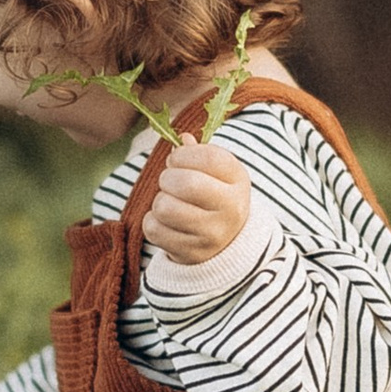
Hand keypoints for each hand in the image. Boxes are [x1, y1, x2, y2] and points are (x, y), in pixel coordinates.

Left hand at [149, 138, 251, 269]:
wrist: (225, 242)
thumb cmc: (214, 197)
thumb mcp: (216, 172)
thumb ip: (198, 153)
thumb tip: (182, 138)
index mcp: (238, 181)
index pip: (210, 159)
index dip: (184, 155)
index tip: (176, 159)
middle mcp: (231, 209)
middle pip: (186, 183)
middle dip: (167, 178)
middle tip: (168, 182)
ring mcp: (212, 235)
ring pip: (165, 208)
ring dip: (159, 201)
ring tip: (168, 203)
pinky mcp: (191, 253)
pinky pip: (154, 230)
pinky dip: (152, 222)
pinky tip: (165, 222)